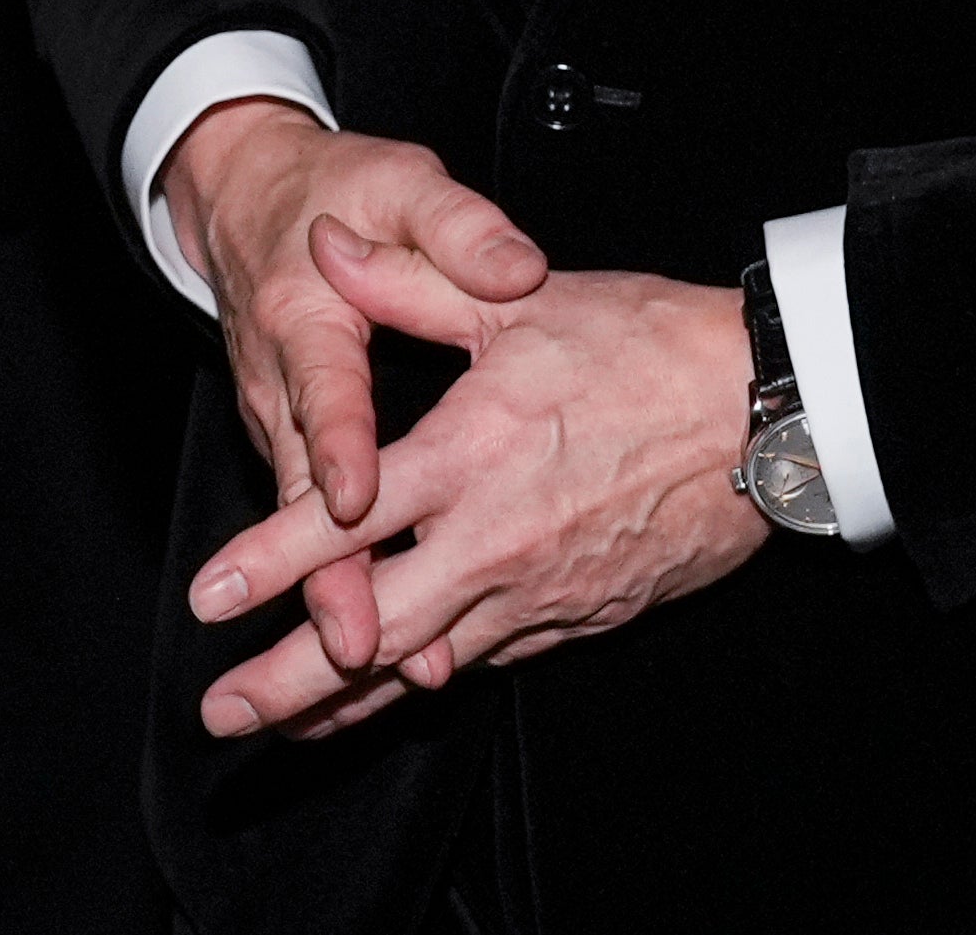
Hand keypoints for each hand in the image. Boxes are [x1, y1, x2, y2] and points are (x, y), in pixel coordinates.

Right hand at [161, 100, 549, 678]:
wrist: (249, 198)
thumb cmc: (336, 190)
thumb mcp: (400, 184)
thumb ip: (455, 229)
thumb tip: (514, 263)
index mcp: (307, 317)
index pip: (325, 391)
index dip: (340, 448)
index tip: (358, 499)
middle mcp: (281, 385)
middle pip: (299, 494)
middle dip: (326, 577)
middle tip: (360, 646)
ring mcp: (280, 426)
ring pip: (300, 527)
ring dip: (328, 601)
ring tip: (366, 677)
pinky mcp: (292, 450)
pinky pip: (308, 530)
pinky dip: (330, 592)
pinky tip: (365, 661)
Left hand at [186, 235, 767, 739]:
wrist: (769, 411)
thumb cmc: (650, 345)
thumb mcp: (521, 301)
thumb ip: (411, 283)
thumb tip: (329, 246)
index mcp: (472, 453)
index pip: (348, 522)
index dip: (268, 563)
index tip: (206, 598)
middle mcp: (498, 537)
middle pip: (373, 629)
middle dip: (288, 682)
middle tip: (222, 713)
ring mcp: (542, 588)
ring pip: (429, 662)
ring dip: (351, 702)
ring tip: (287, 730)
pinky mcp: (584, 614)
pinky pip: (492, 657)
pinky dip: (434, 678)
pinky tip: (401, 690)